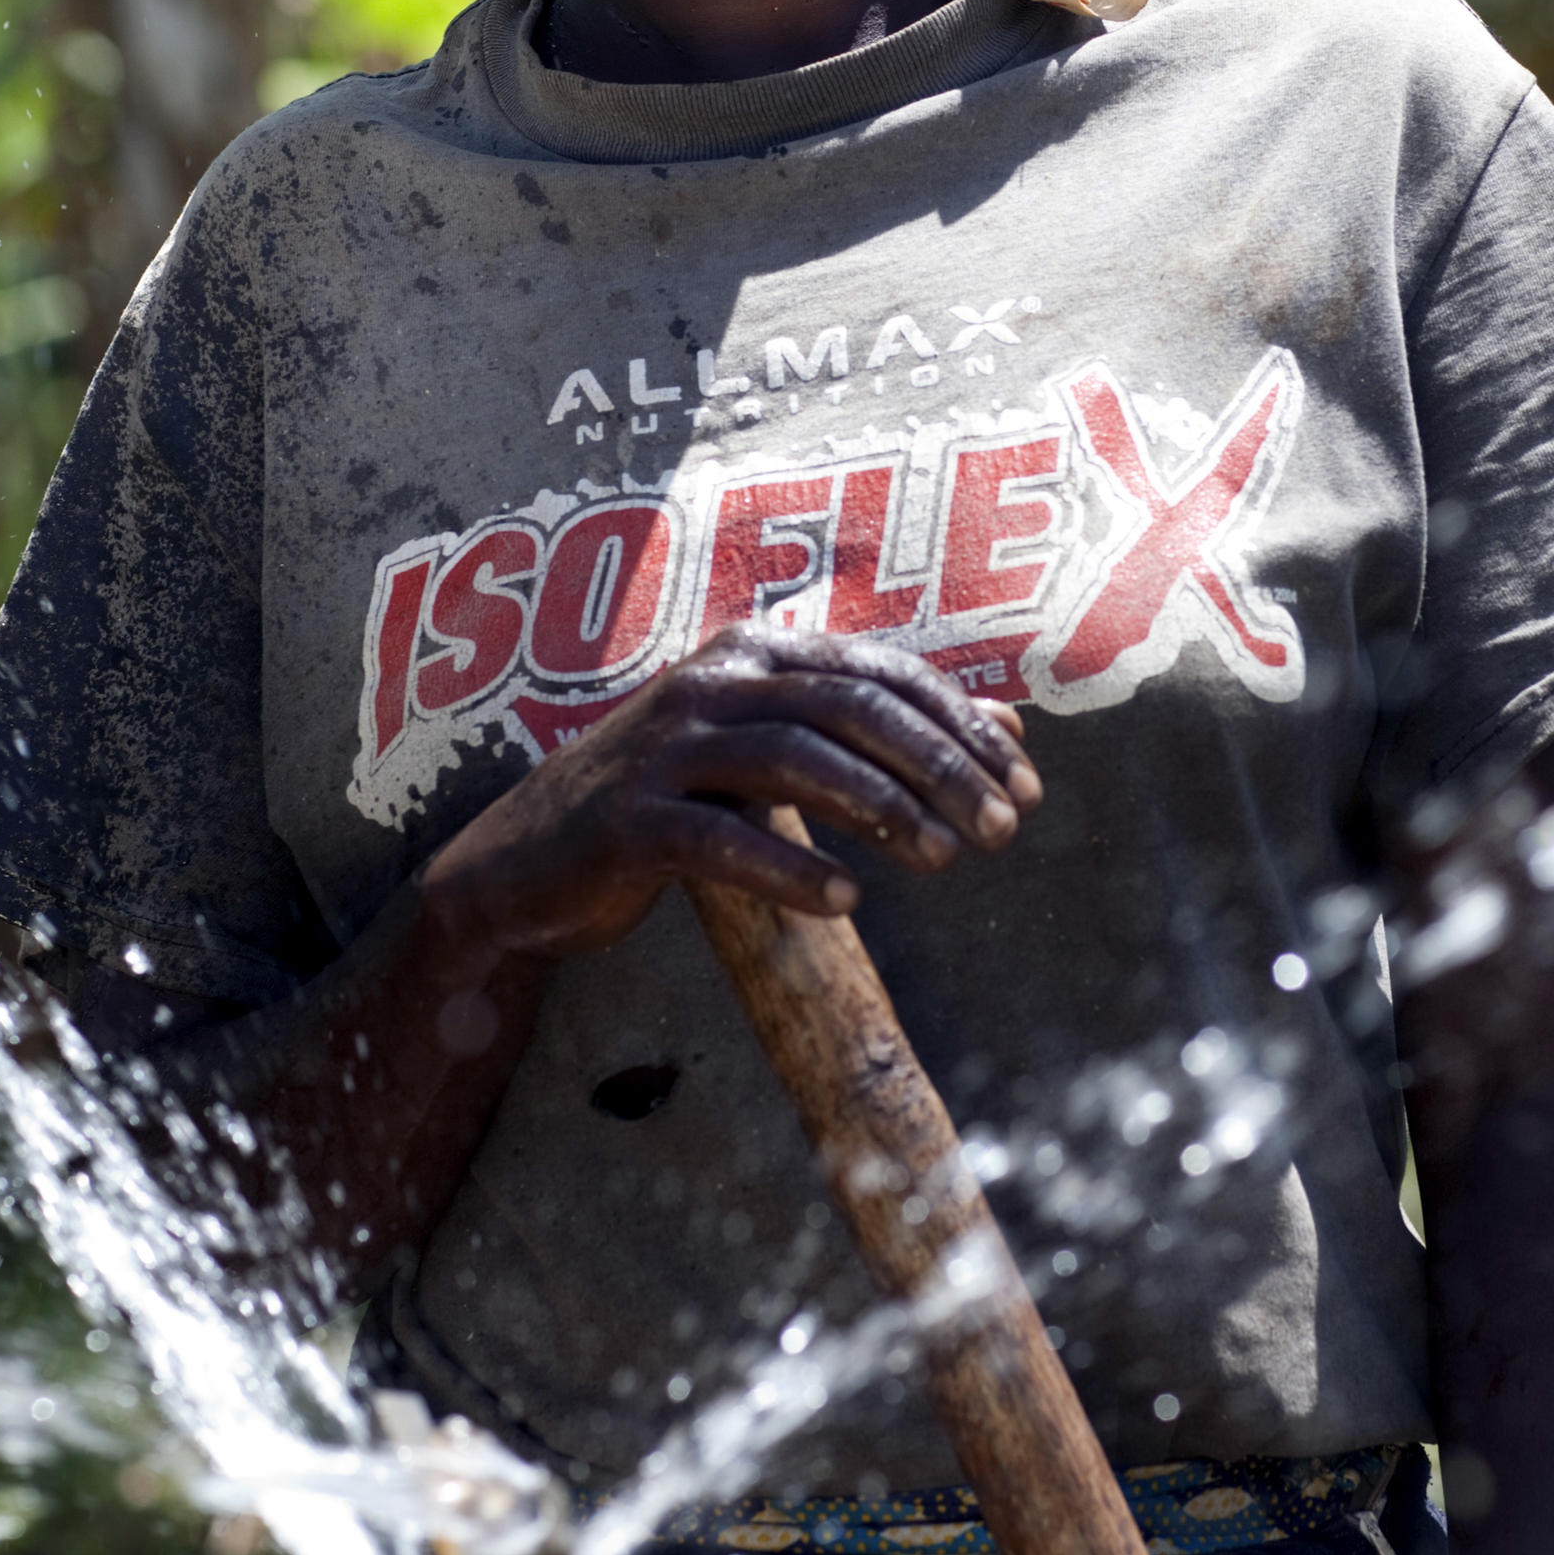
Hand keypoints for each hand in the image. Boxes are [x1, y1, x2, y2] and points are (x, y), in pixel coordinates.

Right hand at [413, 624, 1040, 989]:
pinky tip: (846, 901)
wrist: (528, 864)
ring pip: (794, 759)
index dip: (961, 726)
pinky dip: (788, 867)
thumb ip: (880, 734)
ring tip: (943, 861)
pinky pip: (720, 839)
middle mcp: (711, 681)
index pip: (882, 673)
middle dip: (938, 766)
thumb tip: (1007, 725)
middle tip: (1001, 830)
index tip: (1025, 787)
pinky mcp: (628, 818)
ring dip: (881, 810)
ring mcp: (664, 747)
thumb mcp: (779, 755)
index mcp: (755, 652)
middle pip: (849, 707)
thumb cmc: (675, 804)